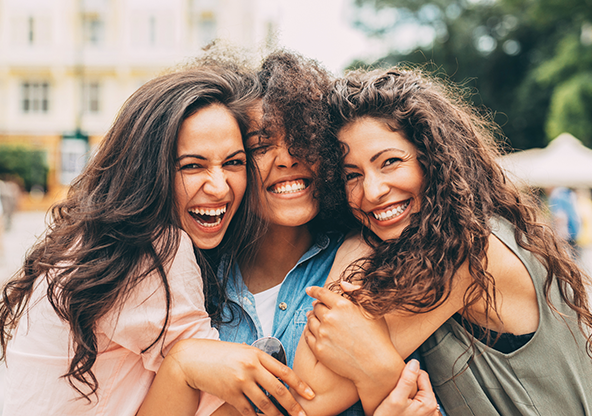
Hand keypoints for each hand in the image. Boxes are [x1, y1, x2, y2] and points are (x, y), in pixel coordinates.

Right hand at [170, 339, 312, 415]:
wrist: (193, 359)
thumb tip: (279, 374)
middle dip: (292, 405)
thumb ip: (260, 361)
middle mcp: (251, 368)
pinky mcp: (230, 395)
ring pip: (265, 404)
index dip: (300, 385)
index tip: (310, 395)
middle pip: (278, 390)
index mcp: (257, 354)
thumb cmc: (220, 354)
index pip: (284, 371)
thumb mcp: (243, 351)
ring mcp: (240, 382)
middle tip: (302, 415)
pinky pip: (249, 411)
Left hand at [304, 284, 401, 388]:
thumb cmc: (378, 337)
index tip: (309, 290)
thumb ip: (356, 293)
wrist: (376, 366)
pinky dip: (309, 331)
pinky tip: (314, 331)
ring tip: (315, 319)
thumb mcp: (371, 311)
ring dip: (312, 318)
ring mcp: (323, 334)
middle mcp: (330, 318)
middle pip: (316, 307)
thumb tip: (342, 283)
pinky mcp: (318, 349)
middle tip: (319, 308)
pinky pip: (307, 335)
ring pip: (310, 320)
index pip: (322, 294)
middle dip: (317, 306)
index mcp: (342, 305)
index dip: (314, 291)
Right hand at [374, 359, 439, 415]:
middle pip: (420, 383)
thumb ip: (406, 379)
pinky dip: (407, 398)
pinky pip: (415, 400)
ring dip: (407, 391)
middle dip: (408, 383)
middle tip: (396, 391)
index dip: (408, 374)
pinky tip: (399, 404)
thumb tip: (414, 363)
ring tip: (397, 397)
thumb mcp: (395, 398)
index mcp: (429, 402)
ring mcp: (426, 412)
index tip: (398, 381)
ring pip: (417, 391)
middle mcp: (432, 408)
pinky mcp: (420, 415)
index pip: (422, 375)